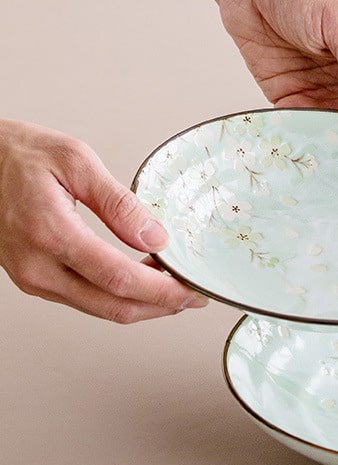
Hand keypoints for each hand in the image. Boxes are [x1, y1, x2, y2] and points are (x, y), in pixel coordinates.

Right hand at [0, 119, 207, 322]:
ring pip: (101, 310)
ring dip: (143, 304)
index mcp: (49, 233)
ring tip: (174, 286)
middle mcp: (36, 266)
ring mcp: (32, 278)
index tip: (192, 290)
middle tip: (193, 295)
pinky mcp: (33, 280)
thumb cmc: (17, 155)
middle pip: (114, 306)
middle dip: (161, 306)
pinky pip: (86, 301)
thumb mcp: (75, 160)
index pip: (119, 279)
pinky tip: (142, 281)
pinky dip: (120, 297)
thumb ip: (119, 203)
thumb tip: (156, 237)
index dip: (163, 291)